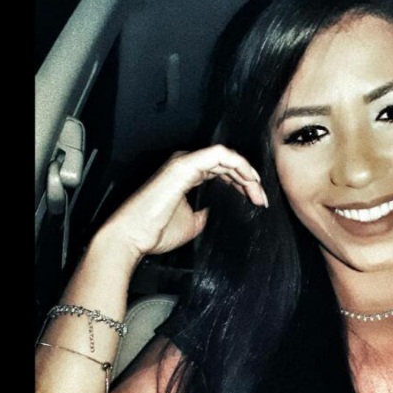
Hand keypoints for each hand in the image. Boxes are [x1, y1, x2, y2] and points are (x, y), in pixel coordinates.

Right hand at [97, 145, 267, 259]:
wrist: (131, 238)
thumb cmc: (154, 232)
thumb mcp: (192, 223)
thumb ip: (207, 213)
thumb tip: (218, 212)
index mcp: (187, 176)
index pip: (222, 172)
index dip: (243, 184)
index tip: (257, 202)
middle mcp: (186, 165)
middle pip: (227, 164)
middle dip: (249, 180)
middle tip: (261, 199)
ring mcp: (184, 162)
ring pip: (226, 157)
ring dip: (246, 172)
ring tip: (258, 191)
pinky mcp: (183, 165)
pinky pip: (218, 154)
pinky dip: (237, 163)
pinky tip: (248, 178)